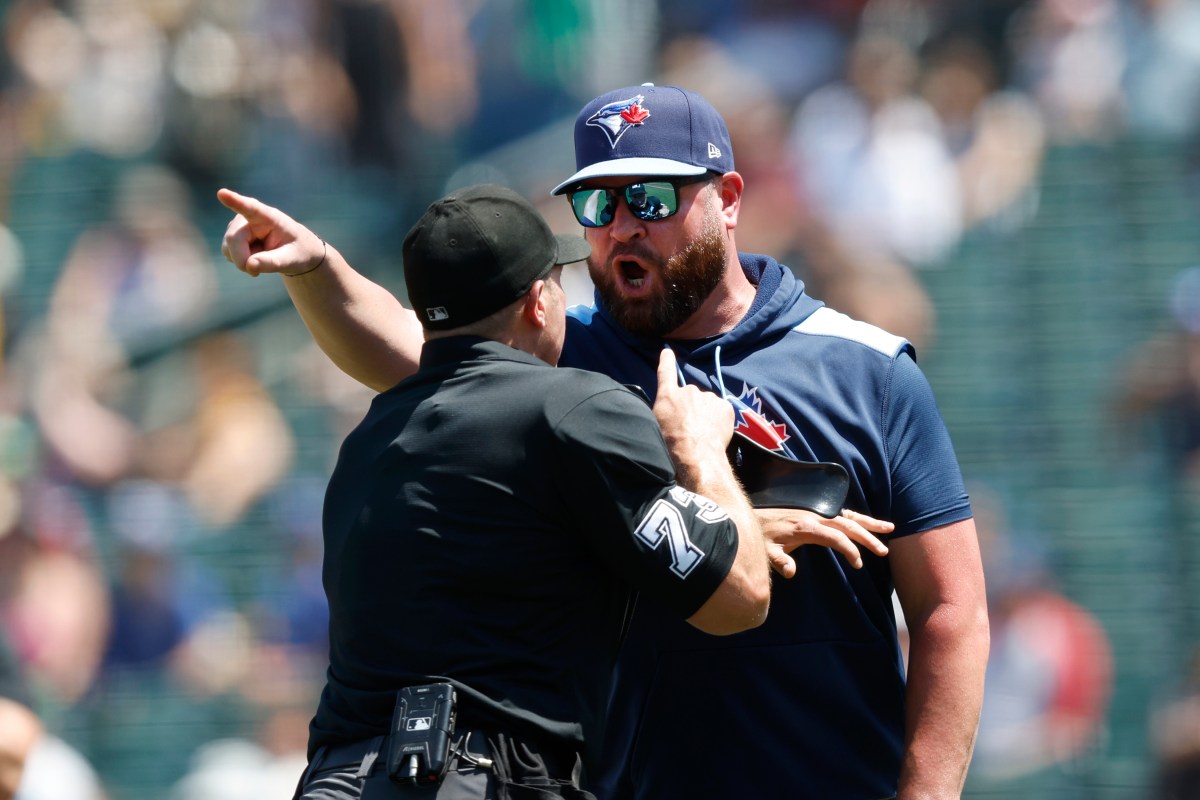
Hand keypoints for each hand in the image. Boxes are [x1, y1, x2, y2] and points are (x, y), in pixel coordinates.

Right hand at [217, 188, 325, 277]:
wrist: (295, 251)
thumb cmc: (297, 251)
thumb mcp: (291, 260)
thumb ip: (272, 262)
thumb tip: (249, 266)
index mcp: (269, 217)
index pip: (251, 208)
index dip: (235, 201)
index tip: (222, 193)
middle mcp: (249, 217)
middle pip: (233, 239)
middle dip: (241, 259)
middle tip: (255, 274)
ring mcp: (239, 226)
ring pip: (228, 248)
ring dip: (242, 261)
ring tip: (263, 258)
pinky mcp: (233, 235)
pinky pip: (228, 253)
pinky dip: (240, 261)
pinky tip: (254, 256)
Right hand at [652, 348, 733, 472]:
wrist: (696, 453)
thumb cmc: (671, 443)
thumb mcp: (657, 424)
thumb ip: (665, 408)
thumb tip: (672, 406)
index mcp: (669, 395)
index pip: (666, 373)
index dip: (667, 361)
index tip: (667, 351)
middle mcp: (689, 390)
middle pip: (691, 396)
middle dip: (691, 407)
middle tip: (690, 427)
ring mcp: (708, 397)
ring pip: (707, 404)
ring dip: (705, 414)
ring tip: (702, 434)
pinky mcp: (725, 406)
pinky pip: (721, 411)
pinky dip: (718, 419)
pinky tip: (714, 433)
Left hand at [758, 507, 892, 577]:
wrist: (751, 515)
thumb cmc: (760, 535)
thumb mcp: (766, 551)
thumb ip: (779, 561)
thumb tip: (791, 572)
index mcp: (806, 527)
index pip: (836, 537)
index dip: (850, 550)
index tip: (859, 565)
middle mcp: (815, 516)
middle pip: (848, 525)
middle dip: (867, 537)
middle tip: (884, 551)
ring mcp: (815, 512)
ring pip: (847, 516)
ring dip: (868, 523)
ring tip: (890, 528)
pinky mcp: (814, 511)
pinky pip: (840, 512)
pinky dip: (855, 517)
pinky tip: (864, 523)